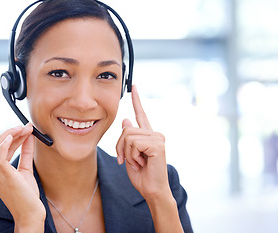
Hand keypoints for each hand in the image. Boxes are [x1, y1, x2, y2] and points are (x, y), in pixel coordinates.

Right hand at [0, 123, 44, 230]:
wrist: (29, 212)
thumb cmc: (27, 195)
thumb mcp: (26, 169)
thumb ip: (25, 153)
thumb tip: (29, 137)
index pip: (2, 148)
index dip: (14, 136)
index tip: (26, 129)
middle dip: (13, 132)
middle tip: (28, 127)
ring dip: (12, 133)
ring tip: (25, 128)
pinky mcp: (1, 173)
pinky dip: (6, 142)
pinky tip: (14, 135)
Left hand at [116, 85, 170, 199]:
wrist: (152, 190)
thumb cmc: (141, 175)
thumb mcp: (129, 154)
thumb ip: (127, 139)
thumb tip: (126, 121)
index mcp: (148, 135)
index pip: (141, 114)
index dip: (137, 100)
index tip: (134, 87)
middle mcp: (154, 134)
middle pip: (126, 130)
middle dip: (120, 147)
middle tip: (126, 160)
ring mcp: (157, 138)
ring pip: (128, 136)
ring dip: (126, 153)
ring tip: (137, 162)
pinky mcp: (157, 144)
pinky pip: (134, 143)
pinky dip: (132, 156)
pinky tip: (141, 163)